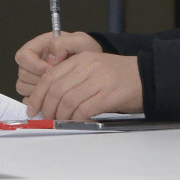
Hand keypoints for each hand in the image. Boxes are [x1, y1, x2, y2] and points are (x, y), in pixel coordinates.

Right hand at [15, 31, 101, 97]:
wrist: (93, 67)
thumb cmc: (85, 52)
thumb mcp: (80, 41)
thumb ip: (64, 43)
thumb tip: (51, 57)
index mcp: (39, 46)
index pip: (23, 56)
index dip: (34, 65)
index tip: (50, 69)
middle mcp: (33, 62)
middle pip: (22, 74)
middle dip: (40, 80)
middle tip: (58, 80)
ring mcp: (33, 77)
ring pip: (23, 87)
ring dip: (41, 91)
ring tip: (58, 87)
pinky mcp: (37, 91)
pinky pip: (29, 98)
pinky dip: (40, 100)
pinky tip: (55, 97)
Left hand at [24, 52, 142, 119]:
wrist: (146, 76)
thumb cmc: (118, 76)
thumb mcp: (92, 68)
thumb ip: (71, 78)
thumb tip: (47, 98)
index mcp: (81, 58)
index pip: (50, 76)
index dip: (38, 94)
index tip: (33, 107)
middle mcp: (89, 66)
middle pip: (56, 90)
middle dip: (47, 108)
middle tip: (47, 117)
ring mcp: (99, 79)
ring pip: (68, 101)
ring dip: (61, 116)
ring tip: (62, 121)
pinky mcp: (109, 94)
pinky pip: (84, 110)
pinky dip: (77, 119)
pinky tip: (78, 121)